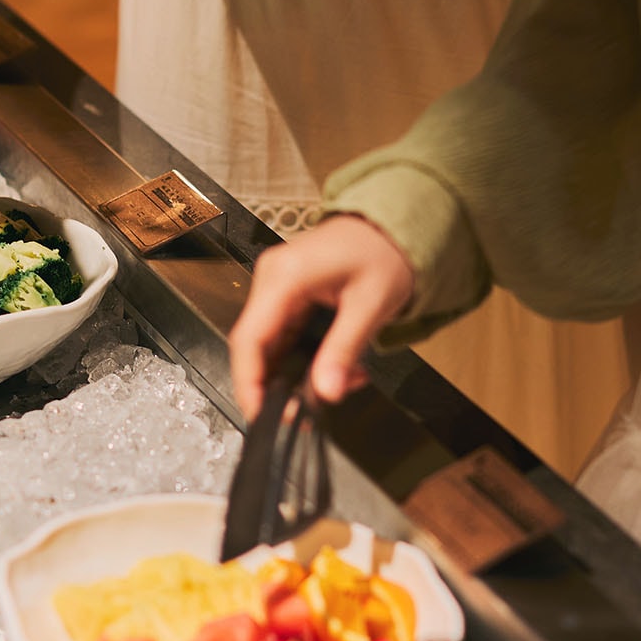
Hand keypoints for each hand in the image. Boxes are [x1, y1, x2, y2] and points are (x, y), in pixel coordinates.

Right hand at [228, 215, 415, 417]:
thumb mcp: (370, 304)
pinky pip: (282, 337)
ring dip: (292, 376)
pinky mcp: (286, 295)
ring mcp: (276, 287)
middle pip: (253, 347)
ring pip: (268, 346)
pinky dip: (301, 360)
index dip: (248, 383)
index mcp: (285, 276)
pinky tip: (331, 370)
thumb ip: (344, 350)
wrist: (391, 224)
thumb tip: (326, 392)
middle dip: (273, 387)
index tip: (260, 414)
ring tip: (330, 390)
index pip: (249, 339)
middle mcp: (272, 279)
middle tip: (299, 416)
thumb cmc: (382, 250)